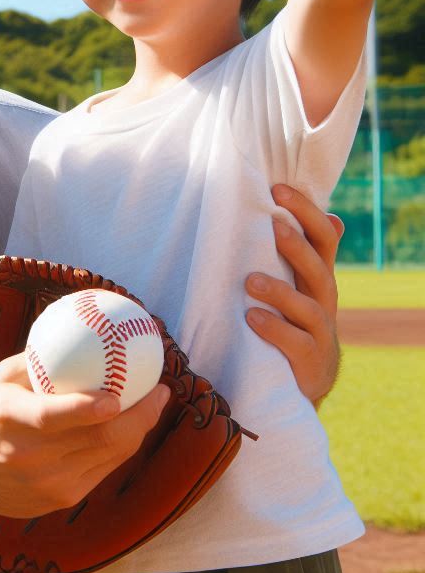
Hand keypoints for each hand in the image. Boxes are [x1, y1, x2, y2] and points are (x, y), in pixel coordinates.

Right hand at [0, 352, 168, 521]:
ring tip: (154, 404)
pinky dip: (120, 447)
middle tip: (160, 391)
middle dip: (141, 417)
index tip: (120, 393)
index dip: (92, 408)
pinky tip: (130, 426)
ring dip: (138, 430)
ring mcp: (48, 484)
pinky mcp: (60, 500)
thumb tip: (79, 331)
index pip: (55, 417)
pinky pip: (102, 470)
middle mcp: (31, 456)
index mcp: (10, 418)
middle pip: (99, 441)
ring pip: (110, 457)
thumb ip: (39, 362)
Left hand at [245, 184, 342, 405]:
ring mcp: (321, 332)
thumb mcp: (292, 284)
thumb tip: (323, 211)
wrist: (300, 383)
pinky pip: (296, 344)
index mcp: (317, 277)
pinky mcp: (311, 362)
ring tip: (250, 281)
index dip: (306, 212)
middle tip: (272, 224)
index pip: (323, 237)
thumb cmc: (288, 321)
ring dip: (280, 291)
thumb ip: (294, 253)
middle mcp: (323, 300)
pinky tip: (251, 318)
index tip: (278, 188)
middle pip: (320, 267)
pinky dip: (274, 329)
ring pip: (309, 307)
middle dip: (297, 244)